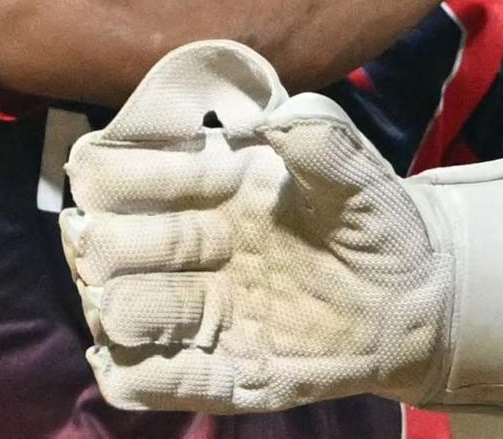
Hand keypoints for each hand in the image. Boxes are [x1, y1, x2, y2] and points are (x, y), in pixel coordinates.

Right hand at [62, 41, 502, 423]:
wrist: (411, 298)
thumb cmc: (375, 223)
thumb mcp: (362, 176)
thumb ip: (325, 138)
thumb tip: (281, 117)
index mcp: (195, 186)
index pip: (105, 171)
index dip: (141, 173)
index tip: (221, 175)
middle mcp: (175, 246)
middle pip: (92, 244)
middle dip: (125, 245)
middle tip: (206, 247)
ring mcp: (187, 313)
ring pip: (108, 311)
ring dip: (136, 311)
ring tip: (198, 308)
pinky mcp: (208, 373)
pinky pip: (136, 385)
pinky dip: (145, 378)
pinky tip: (199, 360)